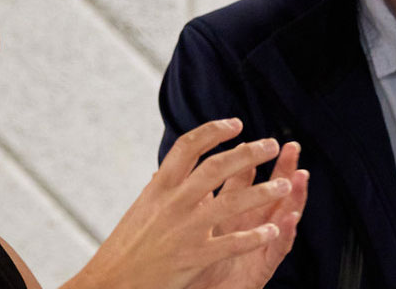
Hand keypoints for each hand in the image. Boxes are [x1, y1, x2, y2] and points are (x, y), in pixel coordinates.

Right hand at [65, 119, 294, 288]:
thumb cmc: (127, 245)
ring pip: (232, 203)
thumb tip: (167, 168)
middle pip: (216, 167)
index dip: (213, 131)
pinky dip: (254, 237)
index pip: (188, 147)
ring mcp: (184, 230)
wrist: (109, 282)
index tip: (236, 123)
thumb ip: (161, 187)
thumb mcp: (142, 207)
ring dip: (263, 193)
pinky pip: (231, 244)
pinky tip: (272, 231)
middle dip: (249, 153)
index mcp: (159, 187)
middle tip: (271, 145)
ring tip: (285, 185)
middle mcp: (172, 203)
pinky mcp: (193, 257)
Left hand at [188, 141, 309, 288]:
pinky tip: (289, 219)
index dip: (245, 160)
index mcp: (225, 216)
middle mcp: (244, 228)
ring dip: (291, 197)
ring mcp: (255, 248)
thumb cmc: (186, 268)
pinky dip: (282, 234)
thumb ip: (183, 202)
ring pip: (279, 218)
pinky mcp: (259, 270)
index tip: (251, 137)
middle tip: (291, 148)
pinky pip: (275, 251)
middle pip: (267, 193)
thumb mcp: (184, 231)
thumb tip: (161, 171)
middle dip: (280, 169)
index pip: (239, 182)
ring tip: (300, 177)